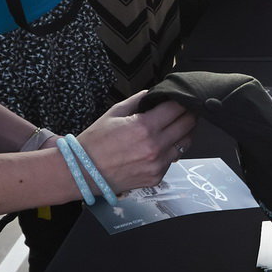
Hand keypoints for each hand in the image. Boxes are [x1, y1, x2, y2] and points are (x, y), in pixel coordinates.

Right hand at [73, 93, 196, 193]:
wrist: (82, 172)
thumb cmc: (95, 142)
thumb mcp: (114, 112)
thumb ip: (138, 100)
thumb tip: (154, 93)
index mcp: (144, 127)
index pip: (177, 109)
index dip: (182, 101)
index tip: (182, 98)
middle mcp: (155, 147)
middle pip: (188, 125)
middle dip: (189, 114)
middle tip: (186, 110)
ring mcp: (157, 164)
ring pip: (185, 143)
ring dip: (184, 133)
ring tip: (175, 127)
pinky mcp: (156, 177)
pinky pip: (173, 160)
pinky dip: (171, 150)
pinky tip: (161, 145)